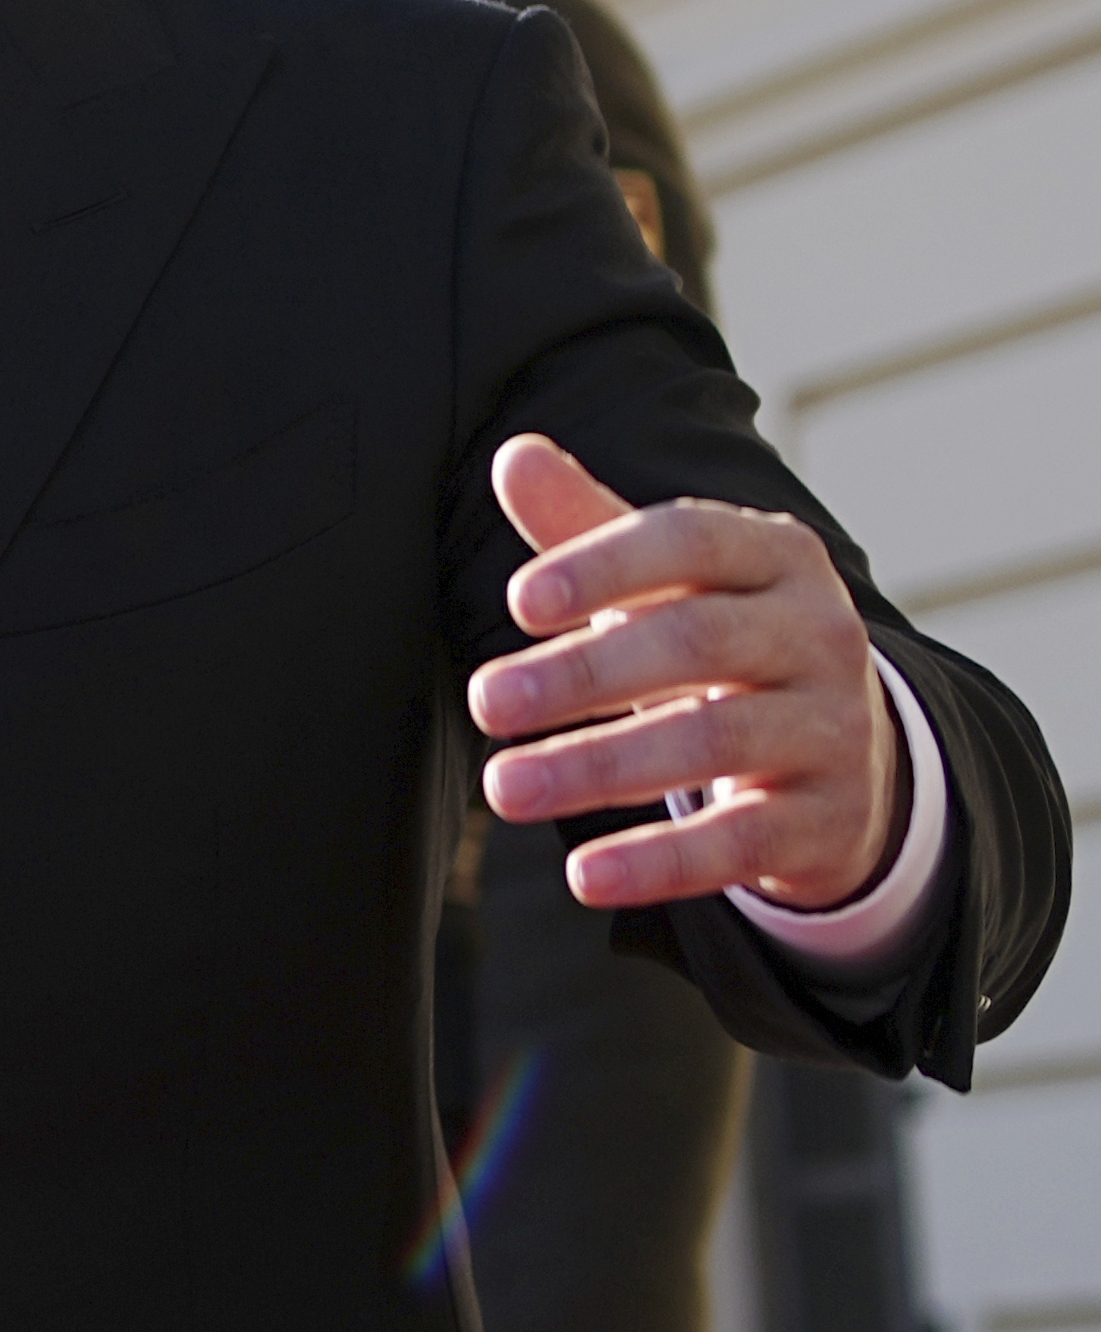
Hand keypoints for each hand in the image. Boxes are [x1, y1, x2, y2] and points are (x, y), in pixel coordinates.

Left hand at [468, 435, 901, 911]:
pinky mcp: (830, 819)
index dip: (605, 566)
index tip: (519, 601)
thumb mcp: (665, 580)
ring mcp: (834, 728)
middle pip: (697, 644)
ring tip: (505, 787)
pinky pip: (743, 842)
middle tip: (485, 701)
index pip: (689, 541)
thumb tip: (516, 455)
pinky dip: (661, 862)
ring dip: (599, 768)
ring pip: (715, 743)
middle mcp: (818, 633)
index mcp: (774, 557)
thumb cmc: (718, 639)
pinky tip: (583, 876)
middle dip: (584, 674)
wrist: (845, 752)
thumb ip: (588, 523)